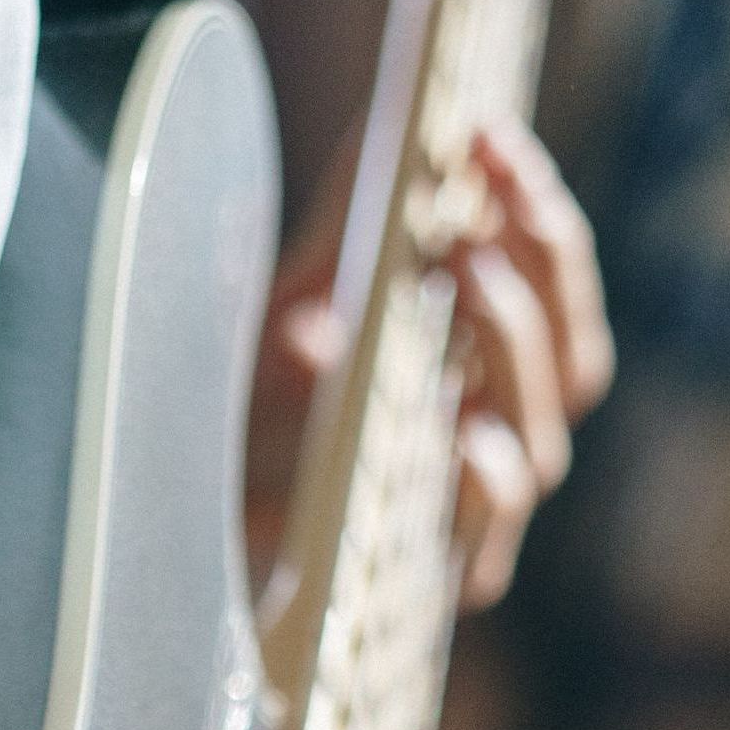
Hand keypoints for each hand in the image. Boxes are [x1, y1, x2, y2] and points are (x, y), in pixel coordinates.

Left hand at [247, 115, 614, 608]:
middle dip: (544, 260)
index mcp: (475, 390)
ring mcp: (459, 532)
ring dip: (515, 347)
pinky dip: (486, 486)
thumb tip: (379, 130)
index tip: (494, 137)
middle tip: (496, 183)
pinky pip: (484, 553)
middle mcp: (484, 460)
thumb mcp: (280, 319)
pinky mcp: (417, 600)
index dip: (539, 219)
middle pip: (569, 364)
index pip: (553, 302)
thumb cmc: (231, 438)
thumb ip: (336, 237)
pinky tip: (469, 431)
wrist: (160, 558)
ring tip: (472, 271)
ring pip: (542, 443)